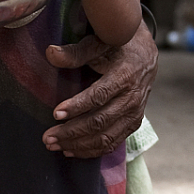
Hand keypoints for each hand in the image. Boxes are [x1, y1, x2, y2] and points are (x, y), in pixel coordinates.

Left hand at [41, 20, 156, 157]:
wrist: (147, 56)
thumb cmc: (120, 46)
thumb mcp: (100, 42)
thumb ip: (76, 52)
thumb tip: (50, 53)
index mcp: (125, 76)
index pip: (99, 96)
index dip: (77, 107)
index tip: (55, 114)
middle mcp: (132, 99)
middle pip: (100, 122)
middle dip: (71, 132)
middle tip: (47, 137)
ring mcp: (134, 115)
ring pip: (105, 138)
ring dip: (78, 145)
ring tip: (54, 145)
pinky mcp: (133, 124)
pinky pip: (112, 143)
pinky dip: (91, 151)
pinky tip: (71, 151)